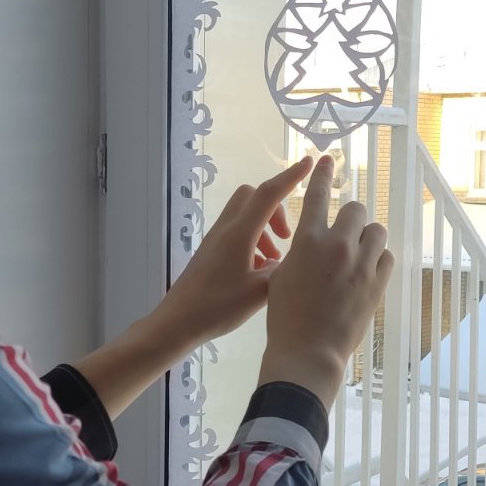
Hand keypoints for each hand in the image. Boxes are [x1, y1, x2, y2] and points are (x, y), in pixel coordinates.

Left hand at [149, 156, 313, 350]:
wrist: (177, 322)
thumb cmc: (217, 308)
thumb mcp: (259, 292)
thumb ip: (281, 272)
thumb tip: (290, 262)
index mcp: (240, 234)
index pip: (269, 194)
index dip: (291, 177)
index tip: (308, 163)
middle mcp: (226, 230)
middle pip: (253, 197)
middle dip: (275, 208)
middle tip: (285, 237)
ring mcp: (215, 240)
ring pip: (245, 216)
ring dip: (264, 229)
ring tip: (274, 262)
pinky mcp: (210, 252)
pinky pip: (236, 233)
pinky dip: (252, 241)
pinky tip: (257, 272)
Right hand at [258, 155, 392, 409]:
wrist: (308, 351)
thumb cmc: (285, 317)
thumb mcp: (281, 276)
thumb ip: (299, 251)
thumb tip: (314, 241)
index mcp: (307, 241)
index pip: (316, 196)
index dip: (322, 174)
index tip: (328, 159)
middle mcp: (337, 245)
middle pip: (355, 209)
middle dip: (351, 219)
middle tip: (344, 236)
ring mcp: (360, 264)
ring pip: (376, 231)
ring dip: (368, 238)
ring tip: (358, 255)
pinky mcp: (377, 283)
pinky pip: (386, 257)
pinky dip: (378, 260)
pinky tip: (367, 273)